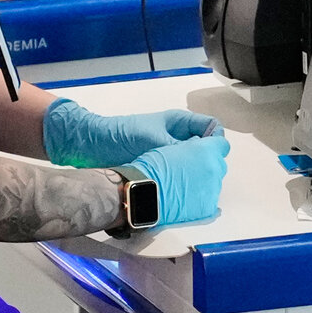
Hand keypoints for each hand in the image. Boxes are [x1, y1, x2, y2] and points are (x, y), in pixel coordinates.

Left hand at [43, 99, 220, 169]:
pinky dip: (183, 180)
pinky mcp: (160, 167)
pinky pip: (179, 173)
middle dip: (208, 159)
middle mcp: (177, 137)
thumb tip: (202, 158)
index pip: (211, 128)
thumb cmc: (125, 135)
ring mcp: (169, 152)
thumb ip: (180, 147)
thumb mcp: (156, 138)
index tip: (214, 156)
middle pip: (205, 147)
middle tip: (207, 173)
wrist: (95, 145)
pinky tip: (184, 189)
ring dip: (195, 172)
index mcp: (180, 122)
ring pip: (192, 163)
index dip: (216, 140)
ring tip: (197, 184)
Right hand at [130, 135, 229, 225]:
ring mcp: (212, 190)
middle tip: (189, 171)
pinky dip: (200, 200)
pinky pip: (210, 202)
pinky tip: (186, 200)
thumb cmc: (151, 170)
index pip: (222, 145)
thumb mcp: (172, 148)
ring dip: (203, 184)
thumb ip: (192, 148)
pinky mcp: (207, 208)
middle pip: (218, 165)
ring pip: (214, 184)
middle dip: (207, 166)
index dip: (213, 147)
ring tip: (182, 187)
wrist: (143, 194)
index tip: (207, 151)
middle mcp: (214, 169)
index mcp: (206, 151)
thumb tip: (197, 149)